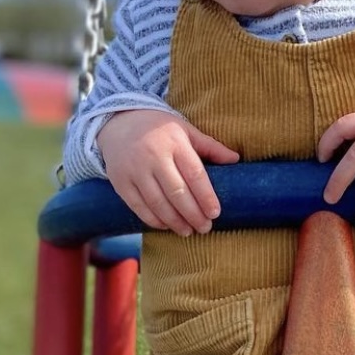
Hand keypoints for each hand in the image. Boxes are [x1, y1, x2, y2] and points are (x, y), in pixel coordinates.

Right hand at [97, 110, 239, 235]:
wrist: (119, 122)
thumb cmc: (160, 128)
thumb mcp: (185, 130)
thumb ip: (210, 146)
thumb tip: (236, 159)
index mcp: (174, 143)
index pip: (194, 174)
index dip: (206, 196)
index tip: (215, 213)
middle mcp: (153, 156)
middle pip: (177, 192)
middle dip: (193, 214)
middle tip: (205, 228)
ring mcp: (135, 170)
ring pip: (157, 203)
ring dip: (174, 221)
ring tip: (188, 231)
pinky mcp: (120, 181)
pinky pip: (138, 206)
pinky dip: (153, 220)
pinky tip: (166, 226)